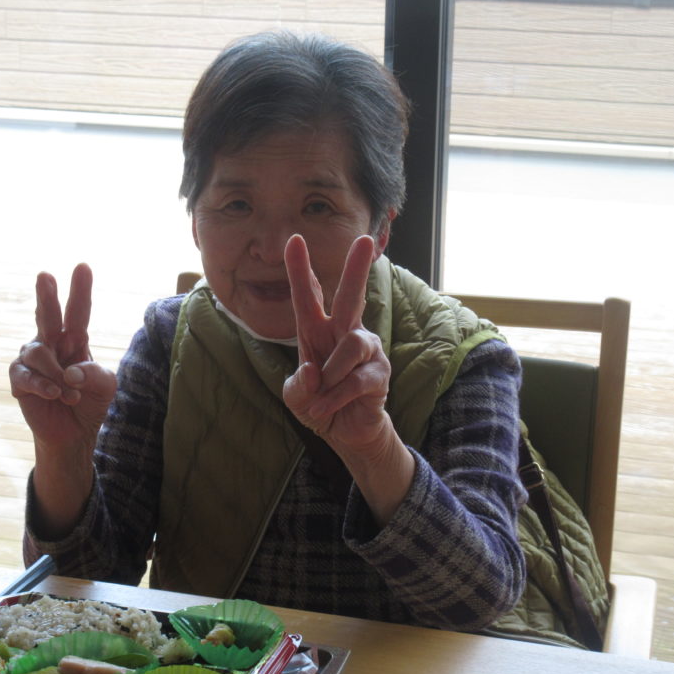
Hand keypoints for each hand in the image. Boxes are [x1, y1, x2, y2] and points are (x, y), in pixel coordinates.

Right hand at [9, 263, 116, 451]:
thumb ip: (95, 374)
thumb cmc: (90, 403)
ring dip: (57, 375)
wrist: (74, 434)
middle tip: (45, 275)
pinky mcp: (19, 380)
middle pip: (47, 314)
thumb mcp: (106, 387)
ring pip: (38, 352)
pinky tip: (55, 395)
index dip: (80, 290)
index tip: (83, 267)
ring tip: (71, 394)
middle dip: (46, 295)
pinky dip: (44, 386)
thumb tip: (70, 371)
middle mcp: (51, 343)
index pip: (78, 311)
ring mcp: (33, 360)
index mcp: (75, 339)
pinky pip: (26, 375)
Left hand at [282, 234, 392, 457]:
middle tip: (363, 240)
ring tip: (320, 395)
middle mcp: (344, 333)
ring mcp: (366, 350)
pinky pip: (356, 380)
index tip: (294, 241)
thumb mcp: (297, 397)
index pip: (308, 297)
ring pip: (350, 346)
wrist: (345, 434)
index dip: (301, 270)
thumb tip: (314, 371)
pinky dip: (335, 397)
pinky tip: (324, 409)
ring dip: (330, 374)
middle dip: (355, 269)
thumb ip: (299, 385)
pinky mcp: (379, 373)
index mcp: (317, 331)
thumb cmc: (319, 405)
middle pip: (350, 296)